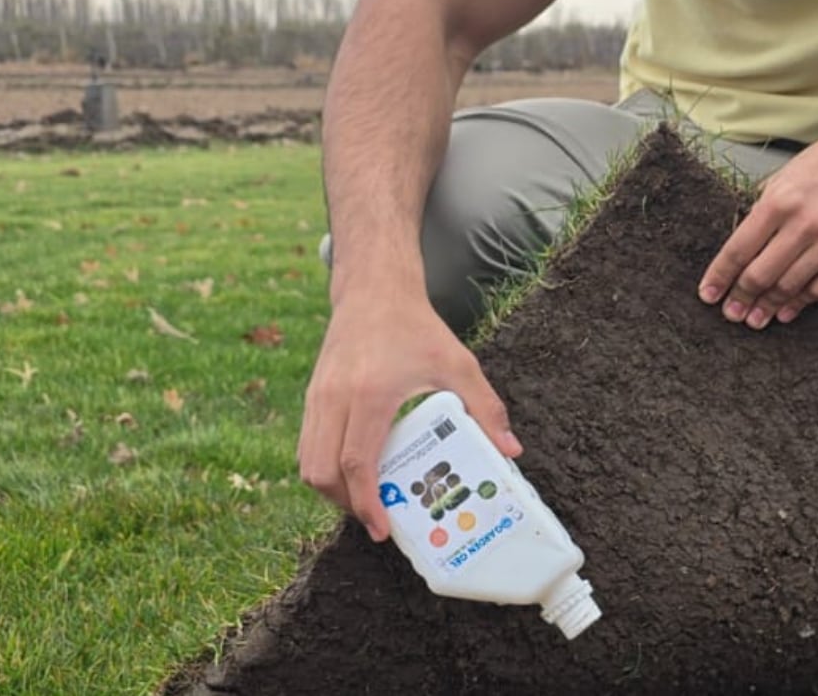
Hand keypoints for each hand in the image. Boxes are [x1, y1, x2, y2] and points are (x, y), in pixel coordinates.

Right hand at [297, 284, 520, 541]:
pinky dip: (324, 467)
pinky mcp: (312, 396)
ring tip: (366, 499)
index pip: (357, 463)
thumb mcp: (458, 364)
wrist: (374, 290)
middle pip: (322, 472)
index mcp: (370, 395)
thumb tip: (510, 450)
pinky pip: (307, 445)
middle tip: (378, 517)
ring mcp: (317, 397)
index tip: (383, 528)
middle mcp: (335, 399)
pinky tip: (353, 470)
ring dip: (332, 490)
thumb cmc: (416, 327)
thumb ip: (486, 408)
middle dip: (347, 504)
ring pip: (307, 462)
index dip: (367, 503)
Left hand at [698, 128, 817, 328]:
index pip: (739, 249)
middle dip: (741, 298)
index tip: (709, 294)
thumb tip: (738, 257)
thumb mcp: (780, 180)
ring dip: (768, 307)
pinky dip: (801, 303)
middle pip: (761, 274)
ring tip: (756, 318)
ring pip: (790, 286)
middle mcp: (805, 222)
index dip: (720, 277)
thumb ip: (760, 215)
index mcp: (779, 201)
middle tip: (731, 312)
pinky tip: (786, 310)